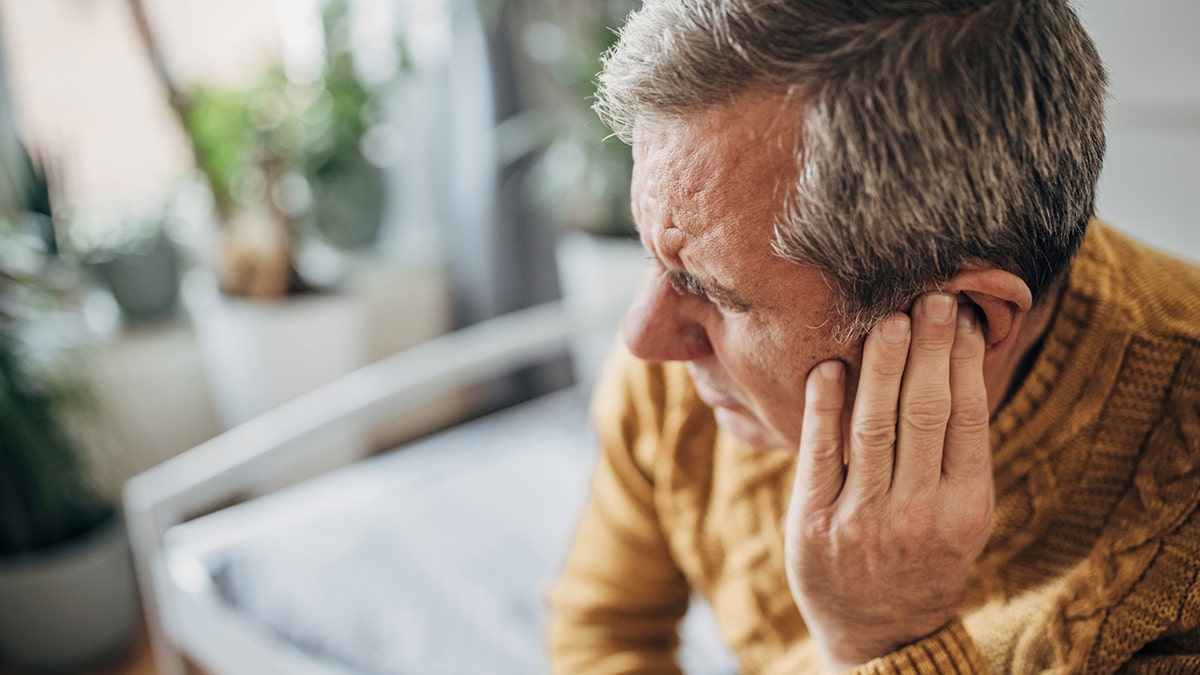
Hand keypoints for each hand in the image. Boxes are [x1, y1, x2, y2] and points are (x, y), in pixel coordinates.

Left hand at [785, 292, 993, 670]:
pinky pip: (820, 455)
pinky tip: (829, 368)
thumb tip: (956, 363)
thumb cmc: (924, 558)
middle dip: (929, 348)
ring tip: (888, 319)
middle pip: (924, 413)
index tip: (962, 316)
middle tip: (931, 296)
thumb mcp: (960, 517)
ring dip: (881, 366)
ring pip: (874, 426)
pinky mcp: (813, 525)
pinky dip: (824, 408)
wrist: (880, 634)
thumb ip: (958, 454)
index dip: (965, 362)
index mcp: (965, 509)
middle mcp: (917, 514)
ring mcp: (862, 520)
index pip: (968, 418)